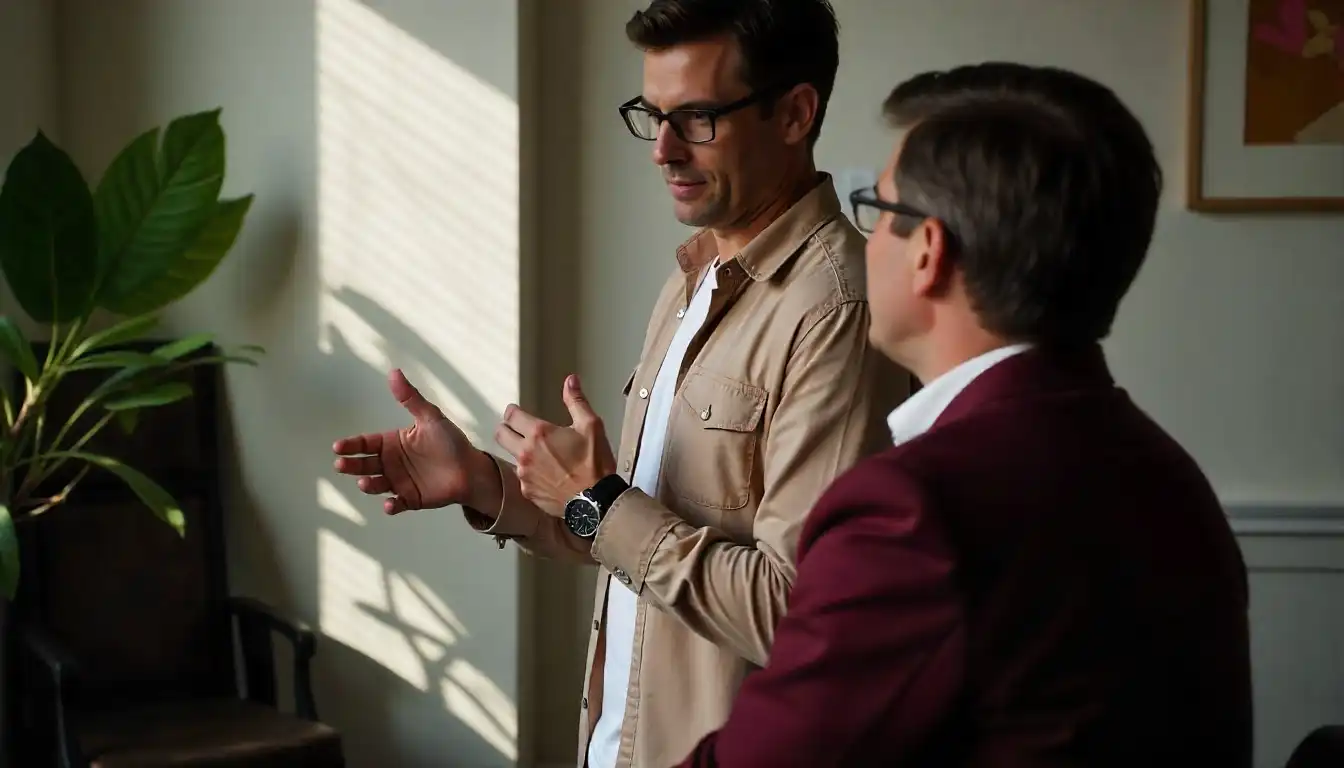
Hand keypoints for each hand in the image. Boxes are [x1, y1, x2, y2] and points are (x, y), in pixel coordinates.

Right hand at [332, 369, 495, 514]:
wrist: (471, 468)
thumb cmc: (450, 441)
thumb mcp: (430, 417)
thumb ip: (411, 398)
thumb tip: (394, 372)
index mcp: (392, 443)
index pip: (365, 443)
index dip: (351, 445)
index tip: (338, 446)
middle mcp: (391, 463)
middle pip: (364, 464)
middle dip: (351, 465)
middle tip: (341, 464)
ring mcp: (399, 482)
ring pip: (377, 485)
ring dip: (369, 485)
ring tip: (365, 482)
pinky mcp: (410, 499)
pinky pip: (397, 504)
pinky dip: (391, 506)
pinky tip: (389, 505)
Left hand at [494, 374, 616, 517]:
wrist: (596, 500)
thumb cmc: (595, 463)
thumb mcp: (591, 426)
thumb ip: (576, 401)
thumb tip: (570, 380)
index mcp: (539, 433)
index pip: (511, 415)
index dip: (513, 411)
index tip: (517, 412)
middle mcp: (525, 452)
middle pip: (500, 434)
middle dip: (507, 429)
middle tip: (518, 430)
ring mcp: (524, 474)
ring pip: (510, 457)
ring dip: (519, 453)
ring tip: (537, 455)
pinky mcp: (528, 492)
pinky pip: (521, 478)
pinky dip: (529, 474)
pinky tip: (545, 475)